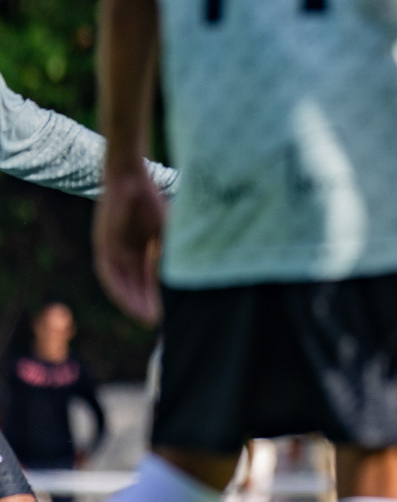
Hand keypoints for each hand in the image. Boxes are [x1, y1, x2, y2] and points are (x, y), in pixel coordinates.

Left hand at [93, 165, 165, 324]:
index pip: (148, 278)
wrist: (131, 179)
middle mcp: (124, 252)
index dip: (157, 295)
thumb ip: (170, 254)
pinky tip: (128, 302)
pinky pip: (108, 274)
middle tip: (156, 322)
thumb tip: (189, 277)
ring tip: (144, 317)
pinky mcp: (102, 246)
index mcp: (140, 248)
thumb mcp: (166, 234)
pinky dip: (119, 289)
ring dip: (131, 301)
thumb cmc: (152, 200)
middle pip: (134, 284)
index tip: (166, 312)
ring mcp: (112, 250)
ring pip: (121, 283)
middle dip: (145, 303)